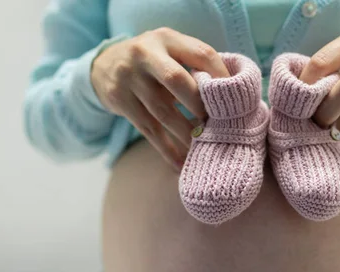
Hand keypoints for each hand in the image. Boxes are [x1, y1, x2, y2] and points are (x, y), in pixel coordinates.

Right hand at [91, 28, 228, 170]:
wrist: (104, 66)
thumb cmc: (153, 63)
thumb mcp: (170, 51)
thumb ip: (195, 65)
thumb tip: (235, 95)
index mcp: (167, 38)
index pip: (201, 54)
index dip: (221, 76)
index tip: (235, 99)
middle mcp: (145, 54)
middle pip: (177, 81)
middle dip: (200, 106)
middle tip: (218, 125)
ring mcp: (129, 78)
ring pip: (162, 112)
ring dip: (187, 134)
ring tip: (205, 149)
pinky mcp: (119, 101)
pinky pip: (148, 131)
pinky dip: (167, 151)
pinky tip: (181, 165)